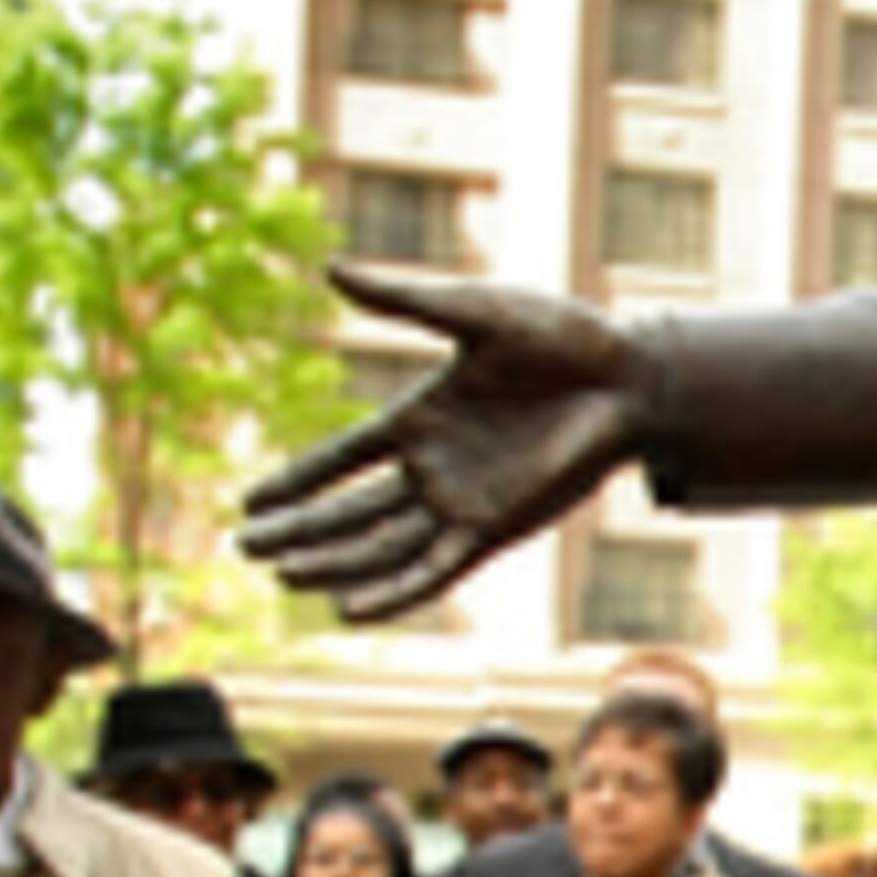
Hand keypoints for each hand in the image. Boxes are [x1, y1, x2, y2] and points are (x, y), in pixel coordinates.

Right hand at [240, 260, 654, 619]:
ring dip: (333, 563)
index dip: (297, 481)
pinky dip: (393, 592)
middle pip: (349, 510)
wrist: (632, 375)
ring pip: (381, 544)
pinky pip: (434, 569)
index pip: (342, 458)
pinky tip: (348, 608)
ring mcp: (463, 500)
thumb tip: (331, 269)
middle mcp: (435, 466)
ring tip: (281, 574)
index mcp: (423, 417)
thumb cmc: (562, 336)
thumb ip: (403, 300)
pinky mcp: (496, 526)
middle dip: (299, 531)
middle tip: (244, 548)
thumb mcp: (473, 312)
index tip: (249, 502)